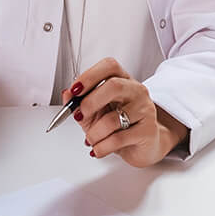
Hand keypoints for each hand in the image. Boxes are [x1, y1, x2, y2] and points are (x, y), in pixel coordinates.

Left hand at [61, 57, 184, 166]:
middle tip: (80, 116)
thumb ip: (80, 103)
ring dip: (94, 133)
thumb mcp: (95, 113)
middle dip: (90, 103)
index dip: (89, 76)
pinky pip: (119, 138)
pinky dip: (102, 147)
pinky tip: (98, 149)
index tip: (75, 90)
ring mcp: (145, 110)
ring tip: (91, 139)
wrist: (143, 146)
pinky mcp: (148, 131)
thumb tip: (66, 94)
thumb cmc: (119, 126)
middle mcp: (136, 91)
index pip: (109, 66)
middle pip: (113, 86)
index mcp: (123, 80)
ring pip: (113, 119)